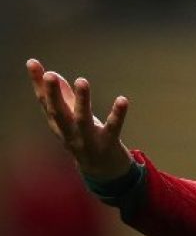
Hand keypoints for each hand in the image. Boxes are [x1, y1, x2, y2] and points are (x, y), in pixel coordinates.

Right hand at [27, 58, 133, 181]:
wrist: (104, 173)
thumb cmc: (87, 139)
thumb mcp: (72, 119)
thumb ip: (64, 98)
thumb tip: (53, 75)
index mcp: (59, 125)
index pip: (45, 102)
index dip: (38, 83)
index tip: (32, 62)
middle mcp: (69, 133)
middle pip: (58, 113)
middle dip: (52, 94)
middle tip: (49, 74)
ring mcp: (88, 140)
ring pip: (82, 120)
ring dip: (82, 101)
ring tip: (82, 80)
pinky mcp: (108, 144)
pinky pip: (113, 128)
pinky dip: (117, 114)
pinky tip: (122, 99)